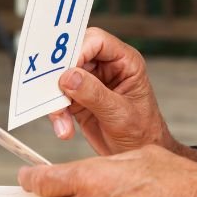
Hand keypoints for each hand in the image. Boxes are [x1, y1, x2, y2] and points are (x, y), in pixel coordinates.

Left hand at [18, 145, 196, 196]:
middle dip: (64, 190)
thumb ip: (107, 163)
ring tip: (119, 196)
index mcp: (91, 177)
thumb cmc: (178, 182)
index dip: (31, 178)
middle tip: (79, 181)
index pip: (44, 181)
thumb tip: (96, 167)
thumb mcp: (138, 155)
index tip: (26, 175)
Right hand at [50, 27, 196, 158]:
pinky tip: (64, 130)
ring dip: (57, 99)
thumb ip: (95, 94)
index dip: (78, 50)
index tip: (64, 70)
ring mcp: (91, 82)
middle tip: (54, 93)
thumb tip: (69, 76)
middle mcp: (107, 67)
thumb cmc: (142, 133)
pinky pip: (59, 98)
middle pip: (74, 55)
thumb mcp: (120, 114)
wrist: (137, 155)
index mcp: (125, 62)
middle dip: (61, 75)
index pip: (97, 41)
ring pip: (62, 77)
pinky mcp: (78, 98)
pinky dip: (57, 113)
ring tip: (61, 120)